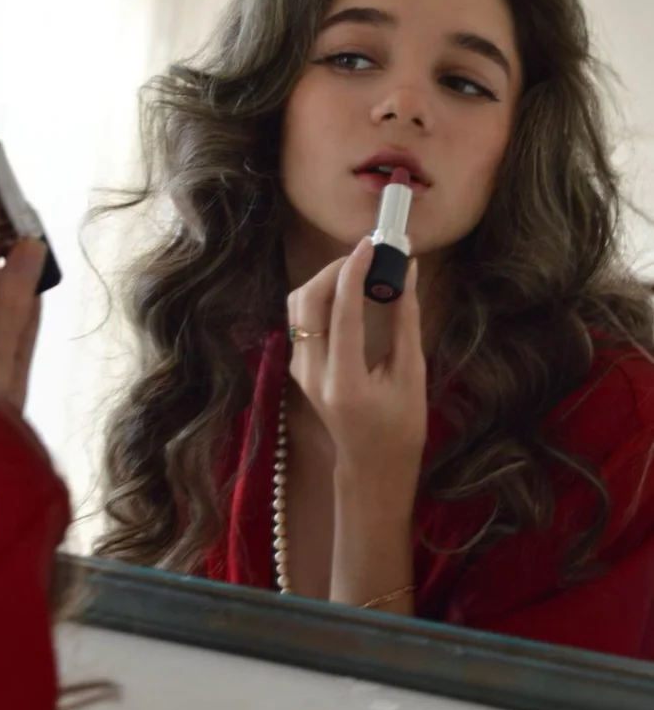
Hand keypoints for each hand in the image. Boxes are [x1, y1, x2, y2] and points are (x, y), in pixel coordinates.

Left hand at [286, 237, 426, 503]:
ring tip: (361, 269)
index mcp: (343, 381)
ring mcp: (299, 370)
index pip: (341, 312)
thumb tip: (408, 271)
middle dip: (334, 270)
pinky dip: (324, 296)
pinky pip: (303, 318)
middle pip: (307, 301)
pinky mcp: (299, 365)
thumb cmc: (401, 426)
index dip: (354, 271)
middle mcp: (311, 374)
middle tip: (367, 255)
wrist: (371, 465)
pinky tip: (351, 291)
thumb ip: (406, 320)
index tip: (371, 244)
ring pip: (299, 306)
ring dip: (326, 280)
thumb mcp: (411, 373)